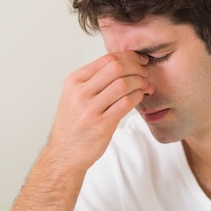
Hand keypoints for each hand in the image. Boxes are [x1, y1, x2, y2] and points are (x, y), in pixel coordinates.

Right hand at [49, 51, 148, 169]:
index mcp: (74, 81)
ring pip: (123, 84)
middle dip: (136, 67)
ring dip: (140, 82)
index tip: (139, 61)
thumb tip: (123, 65)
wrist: (65, 154)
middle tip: (145, 73)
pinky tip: (140, 97)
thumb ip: (93, 81)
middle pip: (116, 67)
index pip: (106, 59)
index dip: (128, 57)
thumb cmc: (73, 126)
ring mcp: (90, 109)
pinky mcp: (102, 124)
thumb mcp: (74, 97)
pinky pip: (126, 103)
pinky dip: (138, 96)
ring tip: (145, 86)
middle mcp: (80, 93)